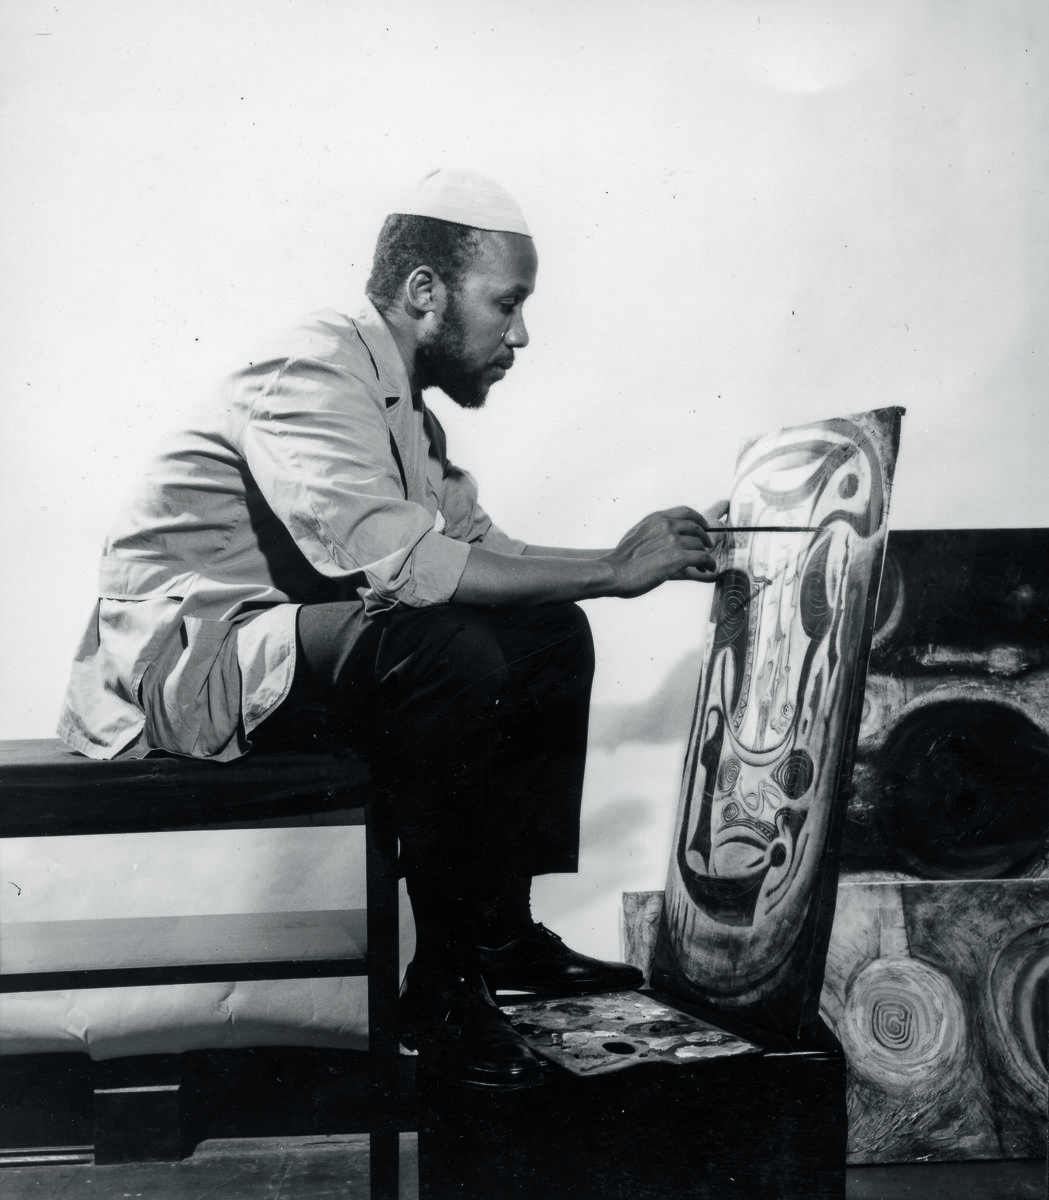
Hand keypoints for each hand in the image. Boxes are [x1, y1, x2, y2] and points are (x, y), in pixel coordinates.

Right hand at [602, 501, 729, 598]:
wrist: (614, 572)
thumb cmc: (622, 560)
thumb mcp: (638, 535)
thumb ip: (654, 532)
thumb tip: (664, 539)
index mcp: (656, 518)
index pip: (685, 511)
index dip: (699, 519)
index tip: (704, 526)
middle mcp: (666, 525)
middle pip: (697, 527)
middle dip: (705, 537)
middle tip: (708, 546)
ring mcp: (672, 540)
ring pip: (699, 544)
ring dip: (705, 554)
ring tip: (703, 564)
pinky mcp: (678, 556)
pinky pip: (702, 557)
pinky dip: (708, 563)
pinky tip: (707, 568)